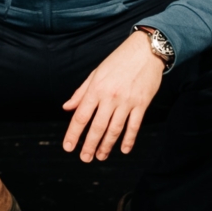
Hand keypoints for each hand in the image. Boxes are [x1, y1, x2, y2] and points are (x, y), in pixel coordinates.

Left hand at [61, 32, 166, 162]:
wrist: (144, 51)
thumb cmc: (117, 62)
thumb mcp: (94, 74)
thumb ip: (81, 93)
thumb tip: (67, 108)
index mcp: (95, 89)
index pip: (81, 116)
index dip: (74, 133)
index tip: (68, 147)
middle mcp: (110, 97)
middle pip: (97, 126)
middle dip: (89, 145)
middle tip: (84, 159)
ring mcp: (127, 102)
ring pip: (115, 129)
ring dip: (107, 145)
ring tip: (100, 157)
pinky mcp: (142, 104)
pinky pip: (134, 126)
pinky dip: (129, 139)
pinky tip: (123, 150)